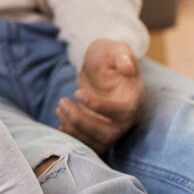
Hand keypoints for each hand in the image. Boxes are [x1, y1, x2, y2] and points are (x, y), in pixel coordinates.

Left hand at [55, 39, 144, 154]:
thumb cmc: (108, 55)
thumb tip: (127, 68)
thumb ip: (122, 56)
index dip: (99, 106)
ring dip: (74, 129)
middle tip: (62, 102)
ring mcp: (115, 126)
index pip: (122, 111)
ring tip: (60, 108)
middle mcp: (127, 117)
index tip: (77, 93)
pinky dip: (74, 139)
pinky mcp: (101, 131)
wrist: (103, 66)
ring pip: (98, 142)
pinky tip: (61, 126)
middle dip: (81, 121)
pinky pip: (90, 145)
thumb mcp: (114, 48)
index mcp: (133, 97)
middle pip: (109, 133)